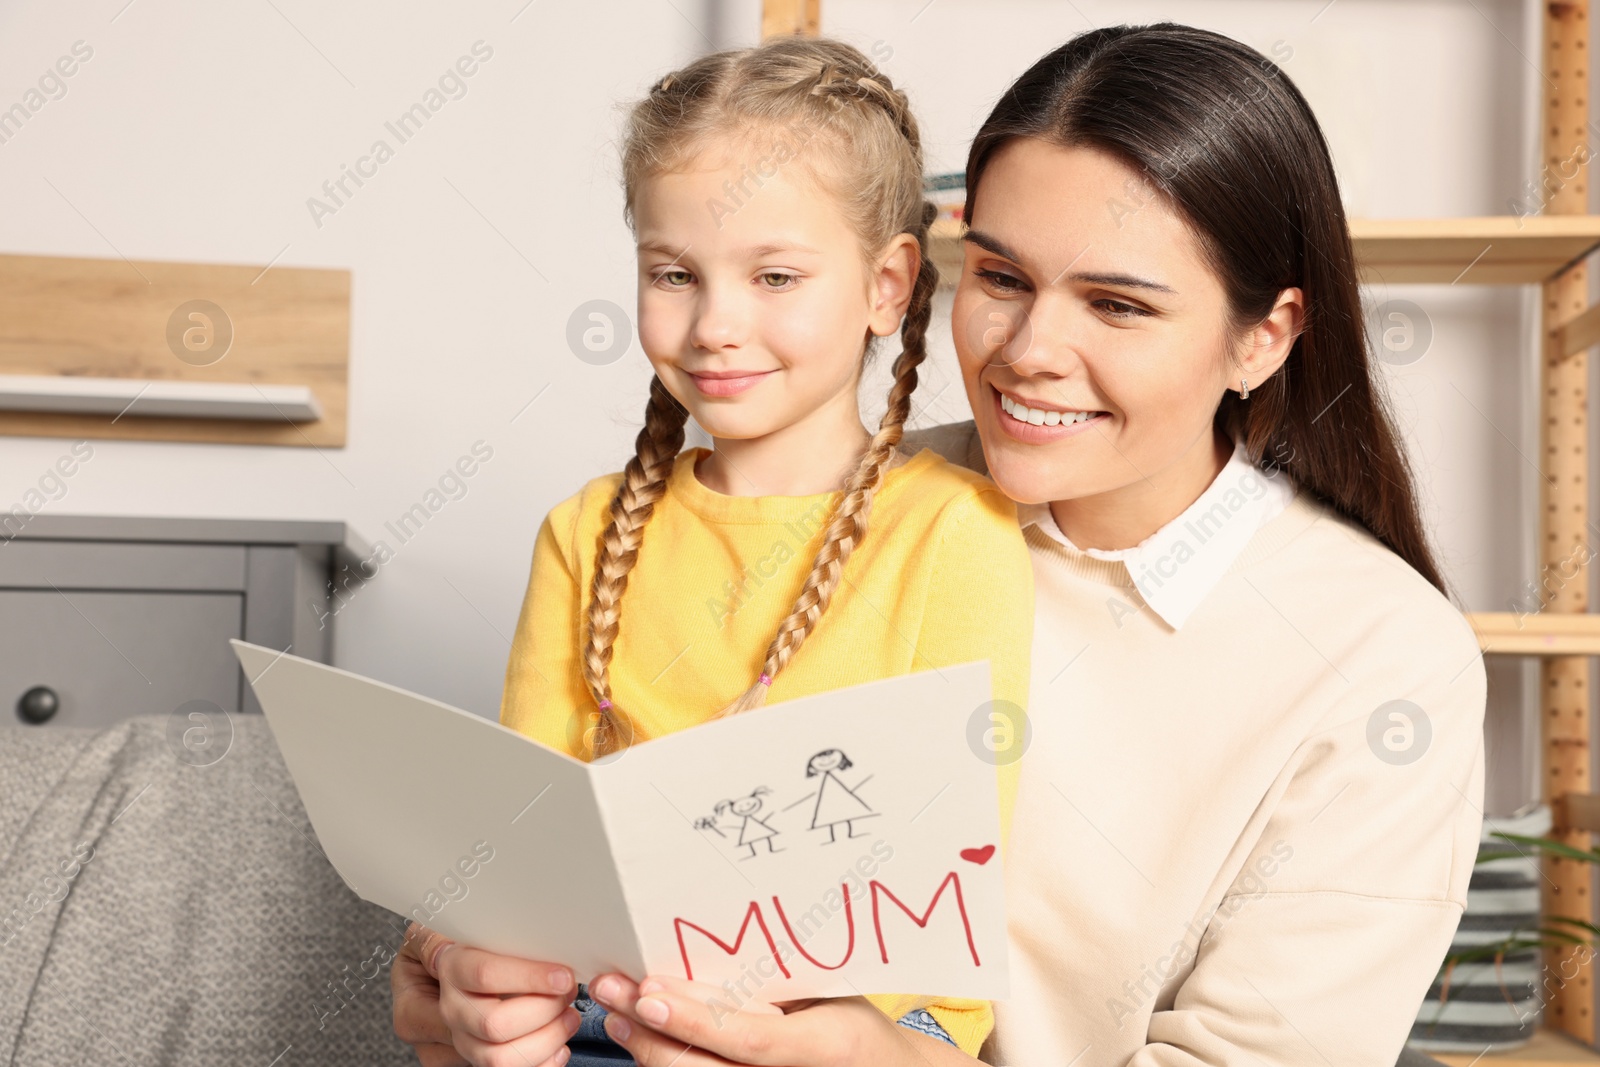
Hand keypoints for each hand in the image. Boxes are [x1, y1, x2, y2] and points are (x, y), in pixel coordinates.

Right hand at [391, 920, 581, 1066]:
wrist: (429, 974)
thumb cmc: (452, 943)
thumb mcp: (452, 923)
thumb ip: (473, 924)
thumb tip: (513, 919)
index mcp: (441, 969)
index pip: (484, 975)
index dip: (528, 978)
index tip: (562, 975)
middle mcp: (441, 1013)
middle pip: (494, 1025)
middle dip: (542, 1010)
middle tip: (568, 991)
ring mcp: (454, 1043)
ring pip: (499, 1058)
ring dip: (546, 1038)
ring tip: (567, 1016)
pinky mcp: (468, 1062)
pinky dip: (541, 1063)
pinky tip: (557, 1046)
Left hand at [585, 972, 975, 1066]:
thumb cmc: (855, 1023)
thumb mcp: (830, 990)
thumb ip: (779, 980)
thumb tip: (708, 950)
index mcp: (825, 1046)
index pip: (747, 1040)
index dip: (694, 1020)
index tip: (649, 993)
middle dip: (648, 1032)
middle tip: (612, 993)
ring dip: (645, 1047)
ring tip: (615, 1012)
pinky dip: (664, 1061)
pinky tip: (643, 1036)